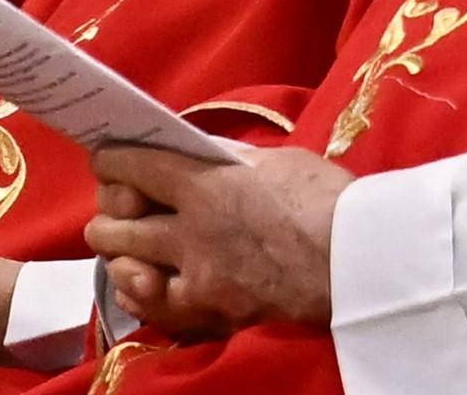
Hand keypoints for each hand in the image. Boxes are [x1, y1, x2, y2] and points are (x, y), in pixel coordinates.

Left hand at [84, 146, 351, 334]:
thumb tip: (202, 154)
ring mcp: (196, 277)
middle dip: (109, 208)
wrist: (359, 266)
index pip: (133, 167)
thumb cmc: (328, 203)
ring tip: (126, 241)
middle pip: (114, 220)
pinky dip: (137, 290)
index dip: (110, 160)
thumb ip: (230, 159)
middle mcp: (190, 232)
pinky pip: (149, 306)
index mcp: (206, 184)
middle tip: (121, 202)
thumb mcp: (278, 162)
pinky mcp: (209, 312)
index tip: (108, 158)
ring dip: (117, 249)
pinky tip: (140, 278)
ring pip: (122, 263)